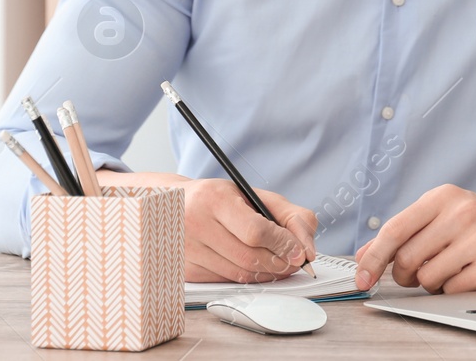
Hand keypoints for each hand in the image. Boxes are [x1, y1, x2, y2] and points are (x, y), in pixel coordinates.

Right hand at [100, 171, 317, 283]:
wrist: (168, 205)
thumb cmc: (217, 200)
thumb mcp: (252, 195)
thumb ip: (288, 214)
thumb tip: (308, 247)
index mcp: (213, 199)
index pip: (255, 230)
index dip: (283, 245)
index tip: (300, 253)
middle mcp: (195, 223)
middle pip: (248, 257)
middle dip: (279, 264)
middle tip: (294, 263)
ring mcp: (186, 249)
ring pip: (237, 273)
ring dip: (265, 274)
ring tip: (277, 265)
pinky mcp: (184, 270)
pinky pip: (224, 281)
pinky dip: (245, 277)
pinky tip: (252, 267)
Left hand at [353, 185, 475, 293]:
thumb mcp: (444, 213)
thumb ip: (406, 230)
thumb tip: (364, 254)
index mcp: (443, 197)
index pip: (395, 229)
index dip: (373, 257)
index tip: (361, 276)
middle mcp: (461, 214)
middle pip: (407, 258)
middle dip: (403, 274)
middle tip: (414, 272)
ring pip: (427, 277)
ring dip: (429, 282)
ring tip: (448, 269)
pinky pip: (451, 290)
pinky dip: (451, 289)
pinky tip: (466, 275)